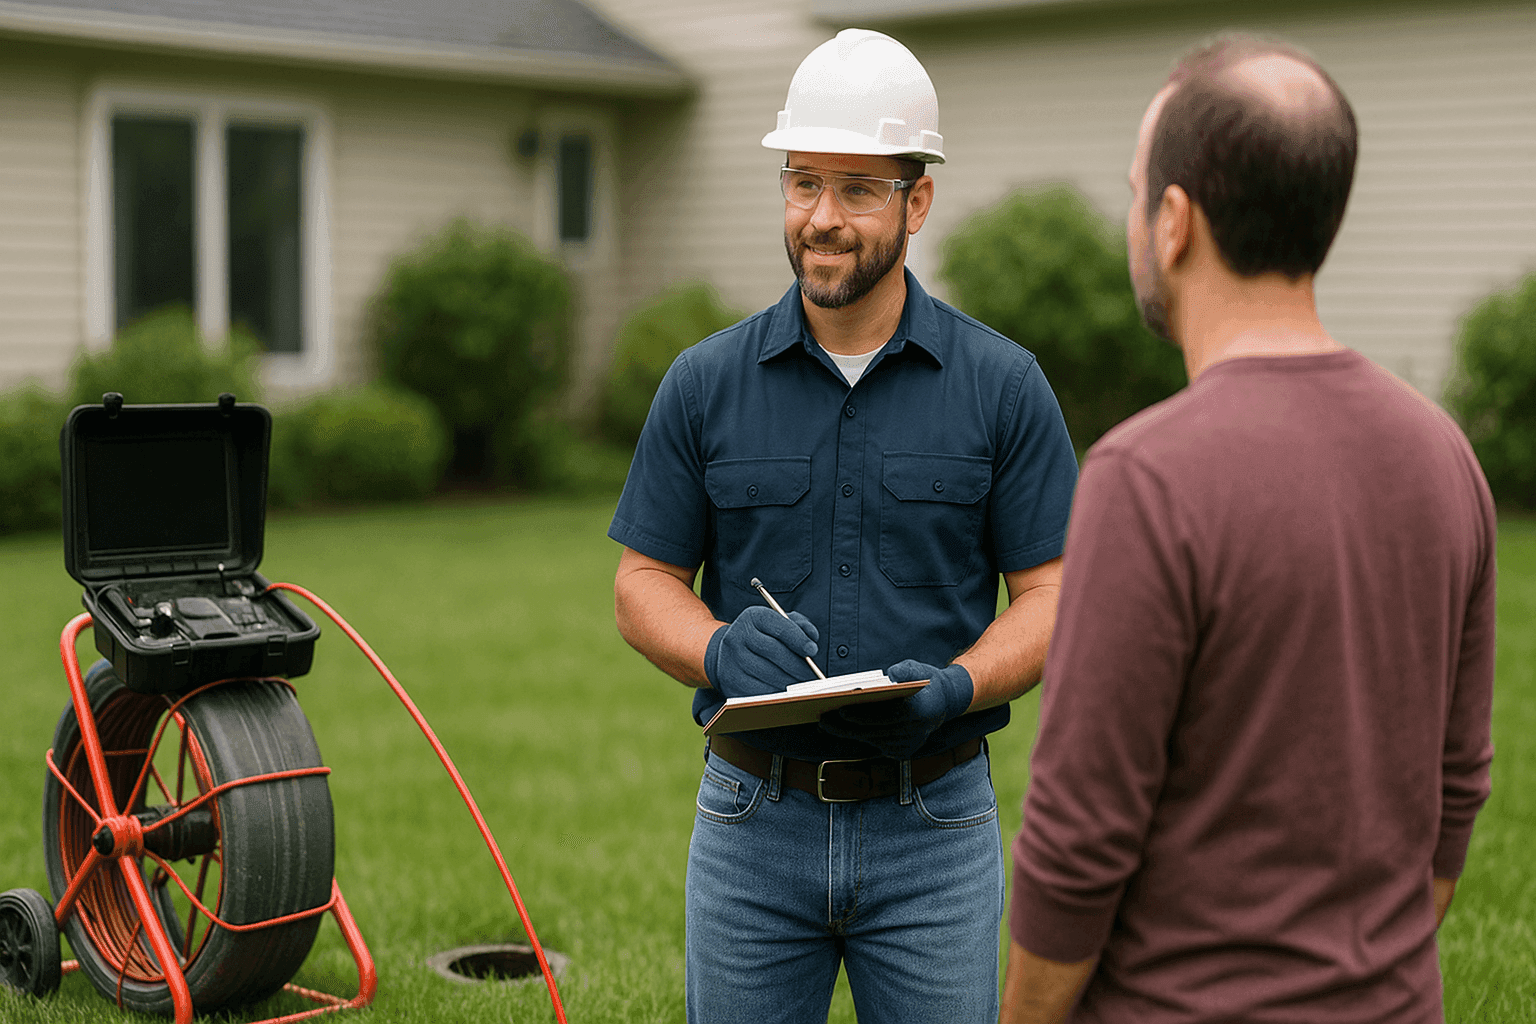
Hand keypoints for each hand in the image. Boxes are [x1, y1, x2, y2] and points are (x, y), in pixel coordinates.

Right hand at [705, 605, 819, 698]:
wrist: (725, 654)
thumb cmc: (760, 638)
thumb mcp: (776, 623)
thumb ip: (798, 625)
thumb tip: (812, 637)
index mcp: (752, 617)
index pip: (779, 626)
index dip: (798, 639)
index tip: (812, 650)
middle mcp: (738, 636)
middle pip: (775, 652)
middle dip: (799, 665)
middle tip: (814, 675)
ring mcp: (731, 660)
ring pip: (769, 674)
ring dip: (791, 683)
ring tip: (805, 686)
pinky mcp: (731, 682)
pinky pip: (760, 691)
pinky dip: (777, 694)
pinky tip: (787, 694)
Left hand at [819, 660, 972, 757]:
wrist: (944, 703)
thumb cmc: (925, 682)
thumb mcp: (917, 668)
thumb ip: (905, 670)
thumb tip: (892, 675)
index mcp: (920, 711)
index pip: (885, 716)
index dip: (862, 715)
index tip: (840, 710)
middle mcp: (915, 732)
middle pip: (874, 731)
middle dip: (846, 727)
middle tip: (823, 719)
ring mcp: (910, 745)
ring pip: (872, 741)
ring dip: (848, 734)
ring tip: (827, 724)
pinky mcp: (904, 752)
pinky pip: (876, 746)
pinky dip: (859, 738)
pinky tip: (841, 730)